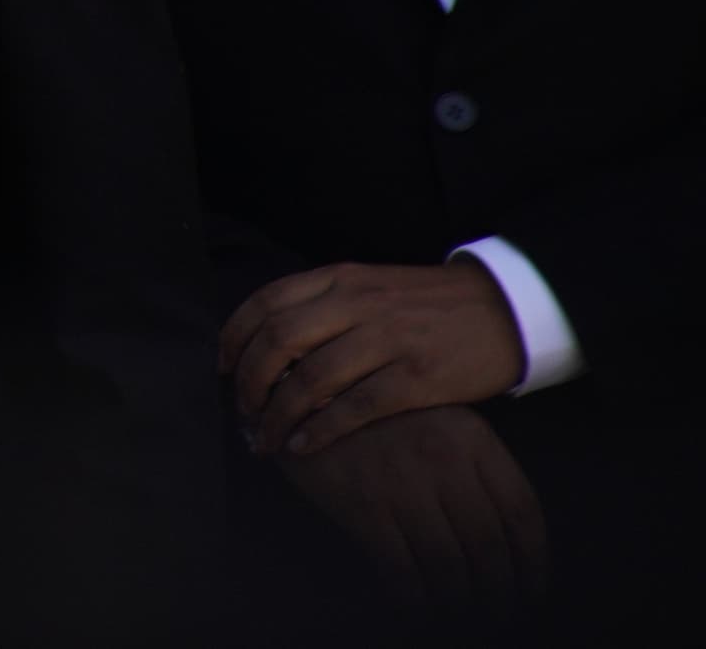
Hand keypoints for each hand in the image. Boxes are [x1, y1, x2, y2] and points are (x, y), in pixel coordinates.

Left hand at [222, 258, 527, 456]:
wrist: (504, 310)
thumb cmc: (428, 304)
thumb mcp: (370, 285)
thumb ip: (324, 304)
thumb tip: (271, 343)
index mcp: (341, 278)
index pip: (266, 302)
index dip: (234, 337)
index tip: (220, 366)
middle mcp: (357, 304)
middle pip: (278, 342)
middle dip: (249, 381)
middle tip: (243, 409)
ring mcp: (387, 340)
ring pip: (310, 379)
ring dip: (278, 414)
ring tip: (265, 437)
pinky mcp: (417, 377)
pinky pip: (354, 408)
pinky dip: (320, 430)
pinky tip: (303, 445)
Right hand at [276, 404, 550, 622]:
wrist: (300, 387)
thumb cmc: (375, 412)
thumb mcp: (435, 419)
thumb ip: (470, 465)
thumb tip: (502, 537)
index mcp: (471, 438)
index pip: (522, 512)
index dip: (534, 561)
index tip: (533, 589)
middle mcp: (443, 460)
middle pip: (489, 546)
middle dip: (500, 592)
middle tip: (500, 615)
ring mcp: (401, 481)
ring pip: (448, 563)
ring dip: (460, 601)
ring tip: (462, 615)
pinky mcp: (361, 502)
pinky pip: (400, 568)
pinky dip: (414, 598)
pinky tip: (417, 606)